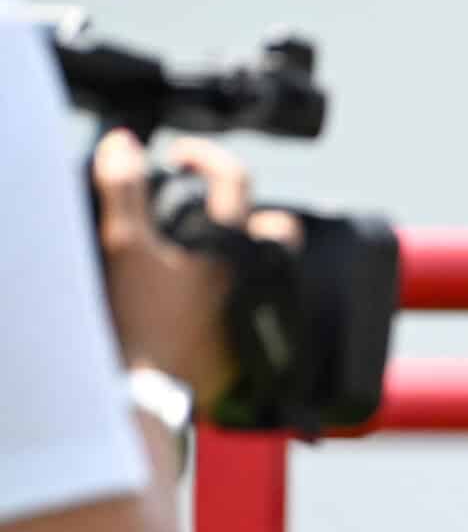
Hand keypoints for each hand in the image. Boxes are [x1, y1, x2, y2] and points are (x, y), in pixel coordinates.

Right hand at [91, 131, 298, 403]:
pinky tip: (220, 302)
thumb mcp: (125, 246)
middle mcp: (261, 274)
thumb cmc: (143, 319)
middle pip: (280, 228)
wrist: (153, 388)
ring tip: (212, 261)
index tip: (179, 159)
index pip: (235, 178)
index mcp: (231, 245)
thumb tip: (125, 143)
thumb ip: (124, 189)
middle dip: (254, 216)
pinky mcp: (261, 343)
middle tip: (209, 220)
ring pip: (278, 270)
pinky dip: (251, 297)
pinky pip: (271, 309)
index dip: (206, 156)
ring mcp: (267, 309)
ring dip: (252, 259)